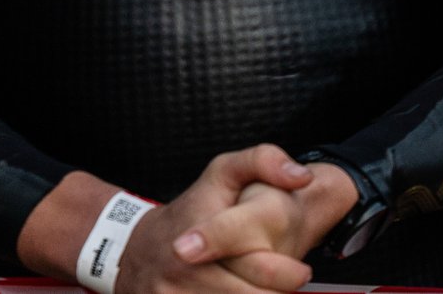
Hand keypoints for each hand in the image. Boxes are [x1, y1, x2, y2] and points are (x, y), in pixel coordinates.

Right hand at [174, 158, 361, 290]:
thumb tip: (302, 177)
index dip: (276, 272)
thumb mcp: (224, 172)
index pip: (241, 252)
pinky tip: (242, 290)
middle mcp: (185, 266)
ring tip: (267, 285)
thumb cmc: (195, 208)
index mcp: (202, 227)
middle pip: (247, 293)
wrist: (140, 250)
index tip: (302, 274)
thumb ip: (264, 162)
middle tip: (295, 281)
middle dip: (277, 290)